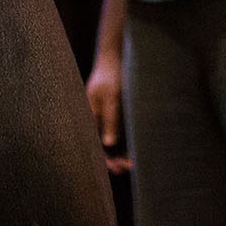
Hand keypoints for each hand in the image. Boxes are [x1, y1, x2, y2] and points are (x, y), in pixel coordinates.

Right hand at [85, 51, 130, 174]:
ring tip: (134, 163)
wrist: (117, 58)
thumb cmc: (111, 76)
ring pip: (113, 142)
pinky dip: (127, 143)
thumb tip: (108, 144)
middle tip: (130, 167)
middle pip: (103, 145)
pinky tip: (136, 151)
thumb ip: (110, 120)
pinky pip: (120, 134)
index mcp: (89, 116)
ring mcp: (107, 118)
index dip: (104, 158)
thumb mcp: (111, 97)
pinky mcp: (116, 115)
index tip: (117, 167)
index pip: (94, 144)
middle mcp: (97, 120)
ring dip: (122, 153)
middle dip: (115, 159)